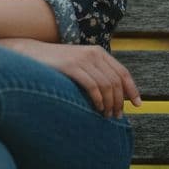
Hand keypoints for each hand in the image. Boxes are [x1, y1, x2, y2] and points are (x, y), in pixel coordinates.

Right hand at [0, 38, 140, 117]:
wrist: (30, 53)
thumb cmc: (55, 64)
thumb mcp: (78, 64)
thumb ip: (95, 73)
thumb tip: (113, 94)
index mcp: (98, 52)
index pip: (122, 73)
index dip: (132, 90)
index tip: (137, 105)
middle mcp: (93, 53)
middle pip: (116, 81)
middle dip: (120, 101)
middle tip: (117, 116)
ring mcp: (82, 59)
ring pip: (106, 85)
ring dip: (109, 103)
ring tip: (106, 115)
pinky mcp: (71, 66)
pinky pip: (92, 86)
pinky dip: (98, 100)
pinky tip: (97, 108)